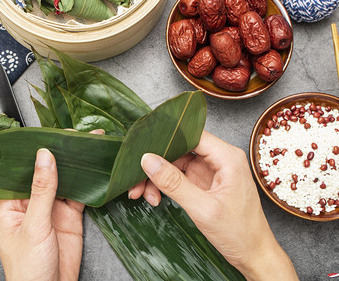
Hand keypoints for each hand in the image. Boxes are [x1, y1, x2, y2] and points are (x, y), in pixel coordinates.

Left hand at [0, 129, 103, 279]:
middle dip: (61, 155)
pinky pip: (78, 195)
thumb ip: (42, 190)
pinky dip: (88, 185)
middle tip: (77, 137)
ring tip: (89, 148)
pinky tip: (95, 172)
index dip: (38, 151)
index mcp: (10, 203)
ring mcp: (51, 209)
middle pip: (46, 172)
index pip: (23, 169)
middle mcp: (30, 203)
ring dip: (76, 167)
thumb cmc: (28, 270)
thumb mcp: (34, 226)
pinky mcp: (68, 217)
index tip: (54, 136)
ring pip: (64, 181)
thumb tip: (45, 156)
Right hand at [128, 131, 297, 279]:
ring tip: (144, 194)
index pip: (191, 135)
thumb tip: (149, 160)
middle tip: (137, 179)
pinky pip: (178, 176)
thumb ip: (174, 183)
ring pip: (175, 163)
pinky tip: (156, 197)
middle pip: (179, 150)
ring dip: (157, 178)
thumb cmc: (239, 233)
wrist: (252, 254)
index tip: (143, 150)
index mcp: (227, 158)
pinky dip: (164, 186)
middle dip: (156, 164)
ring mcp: (210, 171)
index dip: (165, 140)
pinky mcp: (203, 183)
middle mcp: (219, 159)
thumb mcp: (202, 208)